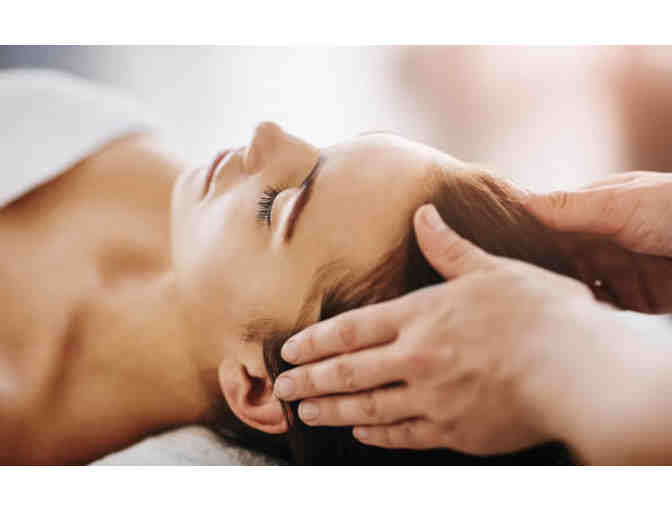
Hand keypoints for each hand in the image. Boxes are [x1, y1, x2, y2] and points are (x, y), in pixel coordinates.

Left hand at [273, 204, 607, 454]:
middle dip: (309, 382)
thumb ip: (449, 247)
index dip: (315, 341)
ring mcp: (432, 399)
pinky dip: (378, 436)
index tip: (289, 351)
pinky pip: (404, 436)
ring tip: (305, 414)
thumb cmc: (539, 313)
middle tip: (281, 390)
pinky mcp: (455, 432)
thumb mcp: (491, 268)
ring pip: (367, 409)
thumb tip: (423, 213)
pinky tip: (361, 434)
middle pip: (348, 373)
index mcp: (422, 315)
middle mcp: (416, 359)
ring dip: (331, 411)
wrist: (578, 370)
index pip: (351, 330)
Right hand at [524, 171, 671, 312]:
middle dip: (548, 276)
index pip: (551, 225)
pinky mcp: (645, 297)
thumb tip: (519, 198)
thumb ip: (571, 205)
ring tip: (549, 310)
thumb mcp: (621, 204)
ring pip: (586, 288)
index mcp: (599, 209)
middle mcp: (609, 239)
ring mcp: (627, 269)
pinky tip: (583, 321)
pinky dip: (599, 316)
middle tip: (522, 294)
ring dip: (573, 299)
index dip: (529, 241)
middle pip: (565, 262)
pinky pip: (613, 310)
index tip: (505, 258)